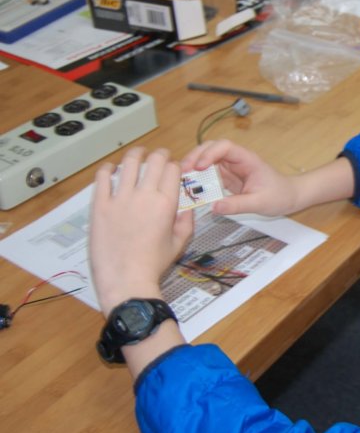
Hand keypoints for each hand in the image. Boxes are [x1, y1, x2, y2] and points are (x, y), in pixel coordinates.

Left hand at [89, 148, 193, 316]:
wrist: (126, 279)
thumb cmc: (153, 264)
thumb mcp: (179, 243)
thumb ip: (186, 221)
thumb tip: (187, 207)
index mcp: (166, 203)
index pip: (173, 170)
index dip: (175, 166)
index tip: (172, 169)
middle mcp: (144, 196)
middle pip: (154, 161)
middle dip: (160, 154)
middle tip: (159, 155)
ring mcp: (120, 199)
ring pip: (129, 163)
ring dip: (135, 155)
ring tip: (137, 154)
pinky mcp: (100, 205)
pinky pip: (102, 178)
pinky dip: (107, 169)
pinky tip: (111, 168)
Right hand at [183, 139, 355, 217]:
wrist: (290, 197)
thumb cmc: (280, 195)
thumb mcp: (260, 203)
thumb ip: (237, 205)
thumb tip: (214, 207)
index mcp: (247, 159)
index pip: (225, 147)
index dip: (209, 153)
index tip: (199, 167)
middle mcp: (236, 161)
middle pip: (211, 149)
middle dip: (195, 157)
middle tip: (182, 172)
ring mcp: (231, 169)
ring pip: (207, 160)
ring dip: (193, 168)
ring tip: (181, 180)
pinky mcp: (227, 178)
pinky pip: (209, 175)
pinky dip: (198, 180)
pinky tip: (190, 188)